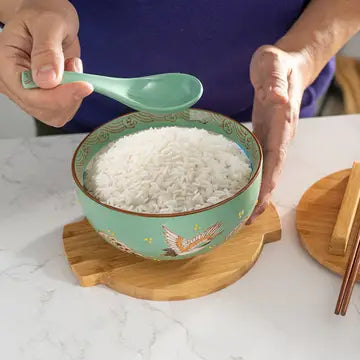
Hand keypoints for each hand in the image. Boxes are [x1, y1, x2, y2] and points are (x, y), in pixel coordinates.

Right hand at [0, 0, 92, 126]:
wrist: (48, 18)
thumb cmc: (44, 14)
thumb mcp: (48, 23)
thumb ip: (47, 51)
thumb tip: (47, 80)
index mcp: (6, 63)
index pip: (29, 95)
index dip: (58, 96)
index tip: (84, 86)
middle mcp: (14, 84)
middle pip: (43, 110)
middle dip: (68, 95)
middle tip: (74, 66)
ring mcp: (29, 94)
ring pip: (56, 114)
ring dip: (73, 95)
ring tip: (70, 65)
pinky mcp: (45, 99)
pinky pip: (64, 110)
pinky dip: (75, 96)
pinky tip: (71, 75)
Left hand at [247, 45, 307, 222]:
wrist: (284, 63)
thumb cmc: (277, 63)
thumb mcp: (274, 65)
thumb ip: (275, 83)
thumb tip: (276, 100)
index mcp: (282, 123)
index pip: (276, 159)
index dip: (267, 183)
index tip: (258, 204)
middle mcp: (279, 136)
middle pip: (271, 172)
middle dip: (260, 197)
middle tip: (244, 220)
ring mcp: (271, 137)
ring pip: (264, 170)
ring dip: (254, 192)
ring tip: (240, 213)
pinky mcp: (262, 135)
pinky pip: (256, 161)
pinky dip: (249, 177)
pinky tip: (237, 188)